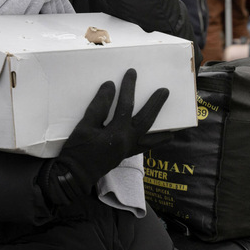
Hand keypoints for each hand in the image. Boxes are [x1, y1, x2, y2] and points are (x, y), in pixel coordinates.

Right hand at [43, 69, 170, 203]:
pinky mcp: (124, 155)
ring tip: (175, 127)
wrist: (74, 175)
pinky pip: (144, 149)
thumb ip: (99, 106)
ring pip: (150, 139)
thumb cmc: (77, 149)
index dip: (128, 88)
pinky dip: (154, 143)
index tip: (130, 74)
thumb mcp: (84, 125)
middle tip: (164, 90)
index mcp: (117, 133)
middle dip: (155, 104)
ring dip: (162, 132)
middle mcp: (127, 141)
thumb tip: (110, 86)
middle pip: (146, 120)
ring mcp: (127, 150)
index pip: (126, 105)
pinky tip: (160, 140)